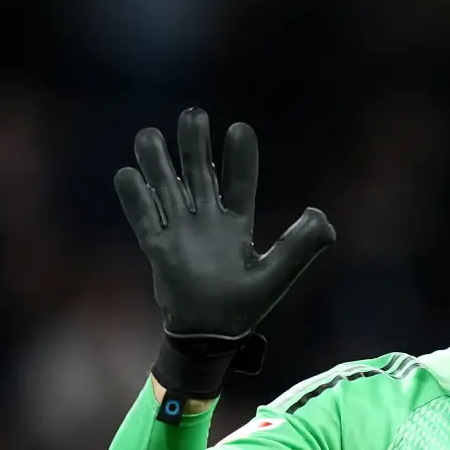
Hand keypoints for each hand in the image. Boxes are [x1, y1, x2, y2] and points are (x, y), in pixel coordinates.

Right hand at [114, 108, 334, 401]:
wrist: (208, 336)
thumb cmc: (244, 308)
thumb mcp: (277, 277)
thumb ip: (301, 247)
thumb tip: (322, 216)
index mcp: (237, 225)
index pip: (240, 183)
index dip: (240, 157)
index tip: (239, 128)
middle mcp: (207, 222)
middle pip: (199, 174)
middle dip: (194, 145)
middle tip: (192, 114)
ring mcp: (180, 232)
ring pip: (167, 188)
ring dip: (158, 162)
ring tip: (149, 135)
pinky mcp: (157, 249)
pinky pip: (143, 218)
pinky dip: (135, 198)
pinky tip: (127, 174)